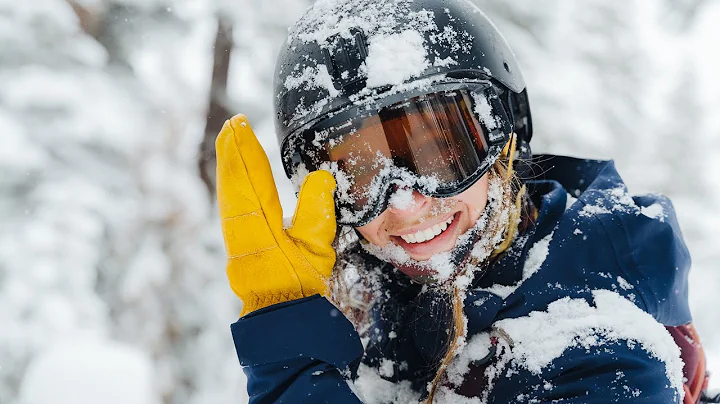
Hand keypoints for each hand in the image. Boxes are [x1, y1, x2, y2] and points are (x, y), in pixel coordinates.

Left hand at [216, 114, 336, 315]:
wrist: (281, 314)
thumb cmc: (301, 284)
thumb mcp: (317, 248)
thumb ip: (317, 211)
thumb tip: (320, 177)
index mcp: (261, 228)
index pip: (251, 180)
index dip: (246, 150)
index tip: (239, 125)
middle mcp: (242, 229)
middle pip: (233, 182)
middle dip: (231, 150)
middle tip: (231, 124)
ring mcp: (236, 236)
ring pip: (228, 192)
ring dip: (229, 164)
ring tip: (229, 140)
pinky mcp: (238, 242)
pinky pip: (231, 205)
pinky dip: (232, 184)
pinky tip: (234, 176)